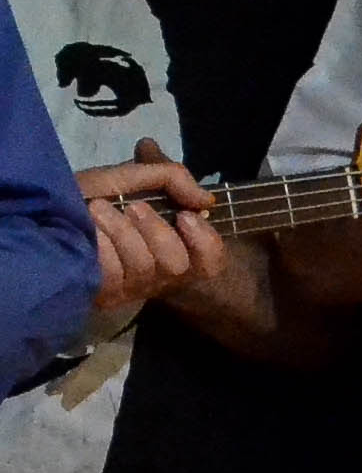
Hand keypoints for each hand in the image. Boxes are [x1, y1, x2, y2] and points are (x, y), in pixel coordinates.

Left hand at [79, 153, 221, 320]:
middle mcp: (156, 274)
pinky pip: (115, 273)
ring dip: (123, 233)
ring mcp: (130, 288)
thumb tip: (206, 200)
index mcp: (170, 247)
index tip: (186, 216)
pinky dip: (102, 246)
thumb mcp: (128, 178)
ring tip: (97, 211)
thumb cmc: (86, 199)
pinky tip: (86, 233)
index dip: (205, 241)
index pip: (211, 263)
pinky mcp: (104, 294)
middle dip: (157, 232)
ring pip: (146, 267)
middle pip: (179, 266)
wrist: (39, 216)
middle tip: (134, 208)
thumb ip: (170, 178)